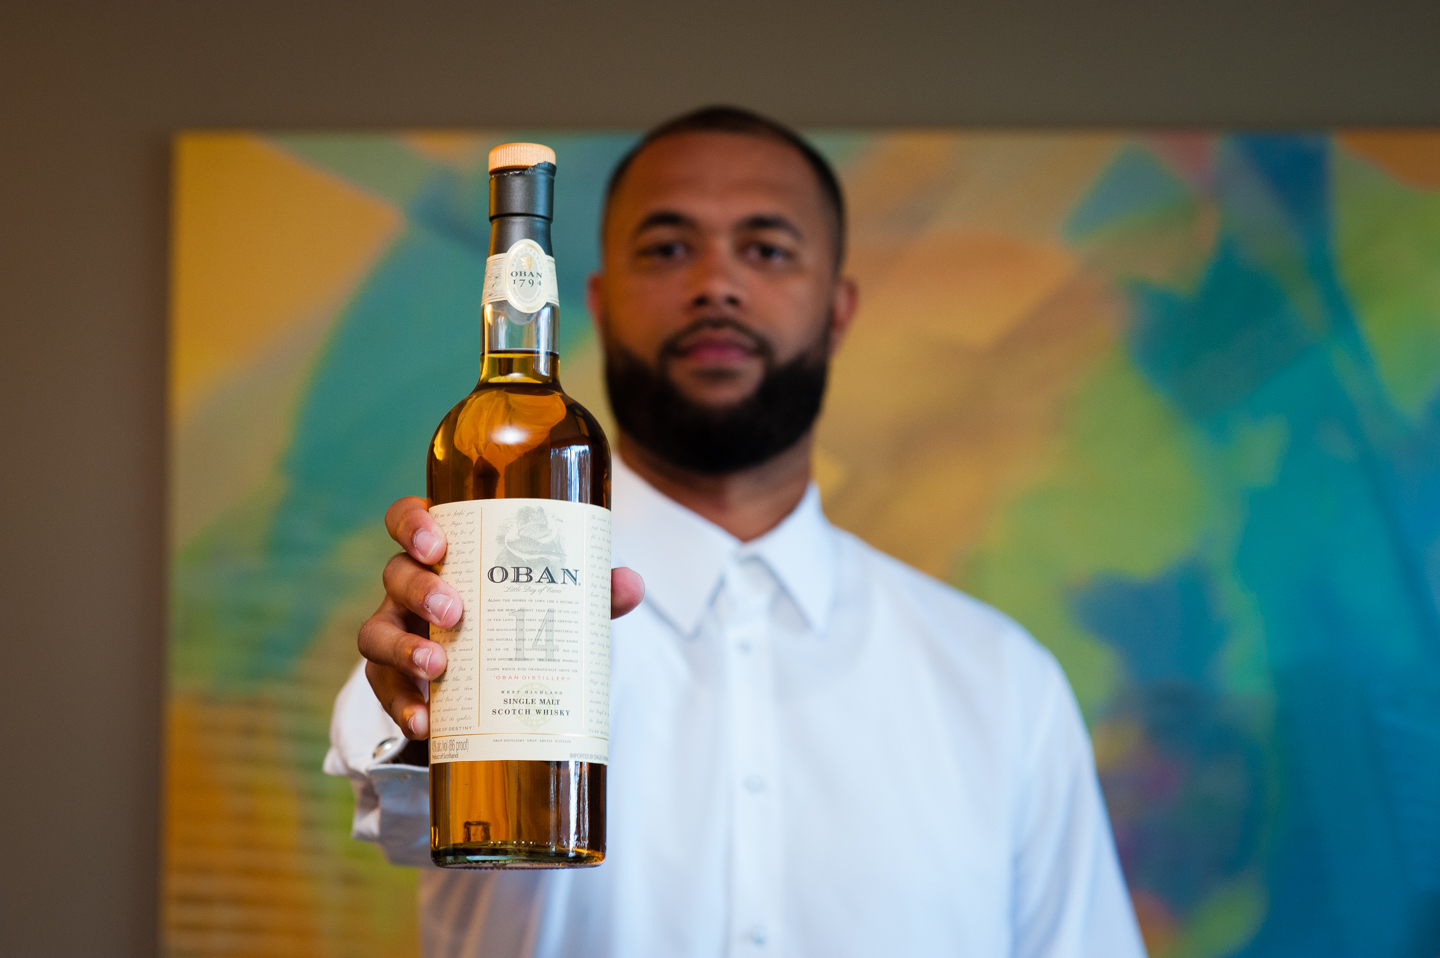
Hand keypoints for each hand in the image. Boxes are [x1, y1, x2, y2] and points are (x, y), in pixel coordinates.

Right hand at [359, 495, 644, 739]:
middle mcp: (412, 588)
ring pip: (376, 633)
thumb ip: (590, 591)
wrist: (495, 682)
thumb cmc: (520, 617)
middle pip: (395, 574)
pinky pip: (385, 691)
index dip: (413, 524)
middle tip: (454, 611)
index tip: (436, 543)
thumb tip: (630, 584)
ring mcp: (398, 633)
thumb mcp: (554, 601)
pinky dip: (402, 706)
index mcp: (446, 552)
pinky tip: (424, 722)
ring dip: (403, 649)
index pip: (409, 520)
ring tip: (438, 666)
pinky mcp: (397, 681)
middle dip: (419, 590)